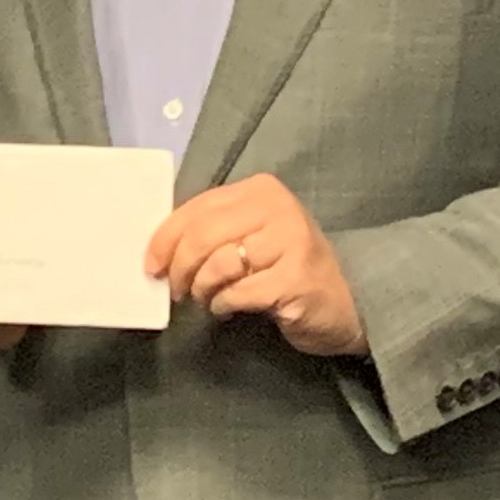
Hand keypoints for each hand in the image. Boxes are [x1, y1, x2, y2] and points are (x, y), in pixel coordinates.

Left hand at [146, 176, 364, 356]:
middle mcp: (278, 208)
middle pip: (203, 235)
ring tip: (208, 298)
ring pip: (218, 264)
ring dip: (202, 289)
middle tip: (177, 290)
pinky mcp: (295, 279)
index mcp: (261, 190)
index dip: (165, 238)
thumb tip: (161, 250)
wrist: (347, 302)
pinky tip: (229, 308)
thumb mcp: (253, 236)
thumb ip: (214, 232)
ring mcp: (291, 242)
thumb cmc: (288, 268)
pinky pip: (238, 292)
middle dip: (180, 267)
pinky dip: (224, 304)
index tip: (151, 264)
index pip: (198, 208)